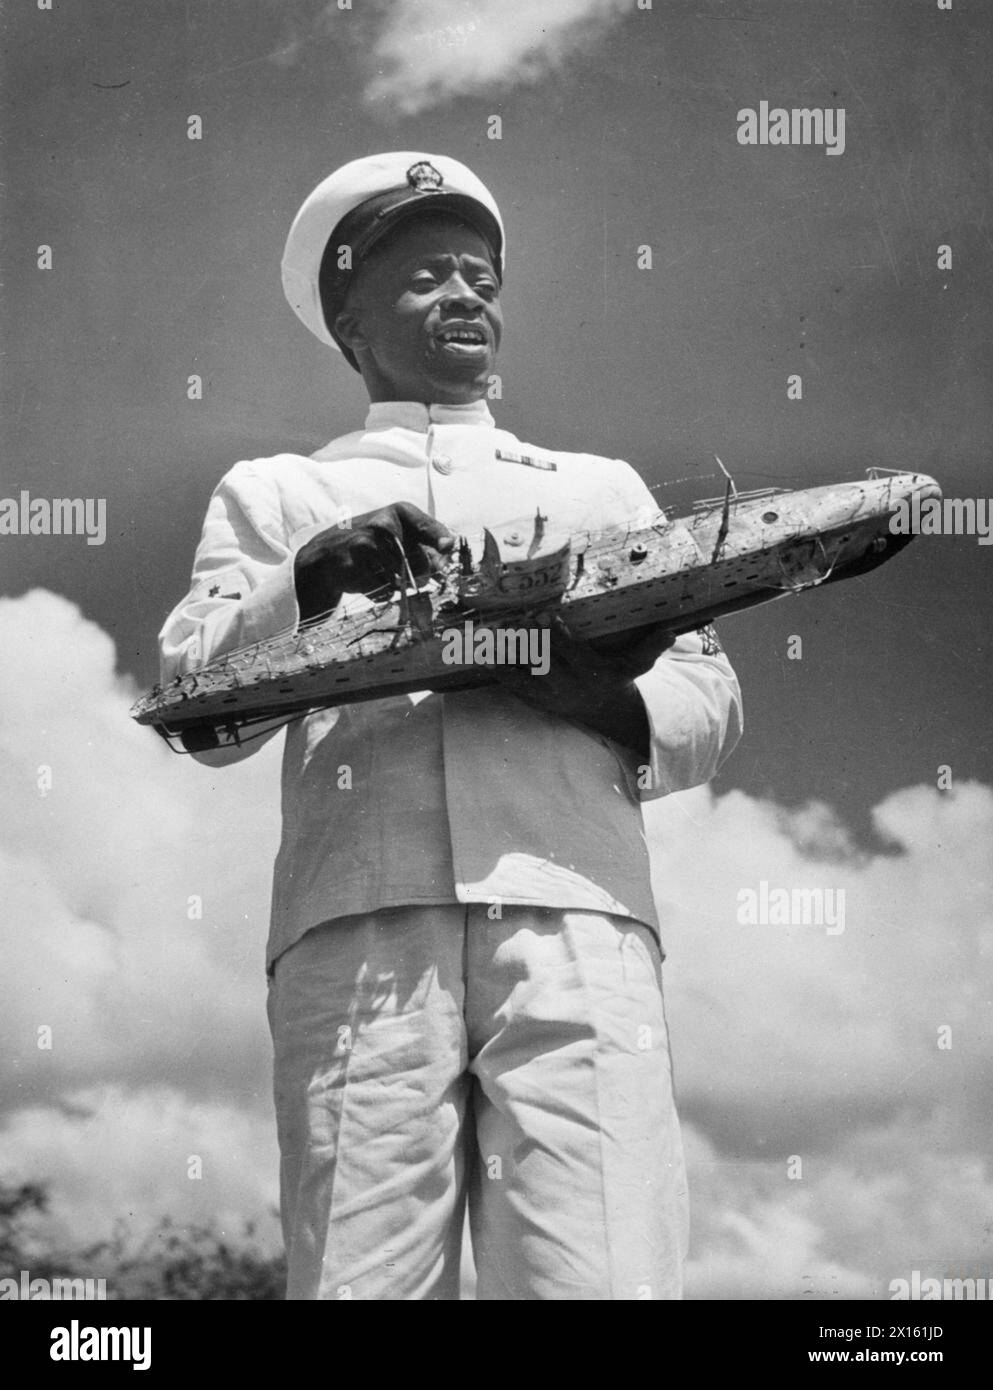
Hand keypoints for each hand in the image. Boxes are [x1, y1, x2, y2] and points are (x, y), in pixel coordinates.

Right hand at [294, 502, 453, 623]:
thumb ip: (425, 545)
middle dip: (420, 573)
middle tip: (405, 570)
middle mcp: (383, 525)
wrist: (327, 555)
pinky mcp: (356, 567)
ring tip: (380, 571)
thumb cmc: (372, 543)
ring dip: (398, 583)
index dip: (440, 538)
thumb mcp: (398, 533)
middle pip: (420, 561)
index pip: (426, 526)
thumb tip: (445, 566)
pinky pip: (385, 591)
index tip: (449, 547)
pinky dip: (381, 592)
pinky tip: (368, 578)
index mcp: (398, 512)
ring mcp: (367, 546)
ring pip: (402, 579)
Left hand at [489, 615, 674, 753]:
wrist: (603, 709)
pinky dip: (501, 673)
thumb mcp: (637, 665)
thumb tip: (672, 630)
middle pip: (544, 662)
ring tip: (495, 636)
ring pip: (524, 675)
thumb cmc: (618, 678)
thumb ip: (652, 647)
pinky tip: (487, 657)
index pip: (573, 653)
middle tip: (515, 618)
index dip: (558, 635)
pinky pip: (514, 687)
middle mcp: (568, 685)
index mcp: (591, 673)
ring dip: (509, 656)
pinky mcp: (536, 699)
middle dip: (529, 640)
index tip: (547, 615)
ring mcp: (549, 694)